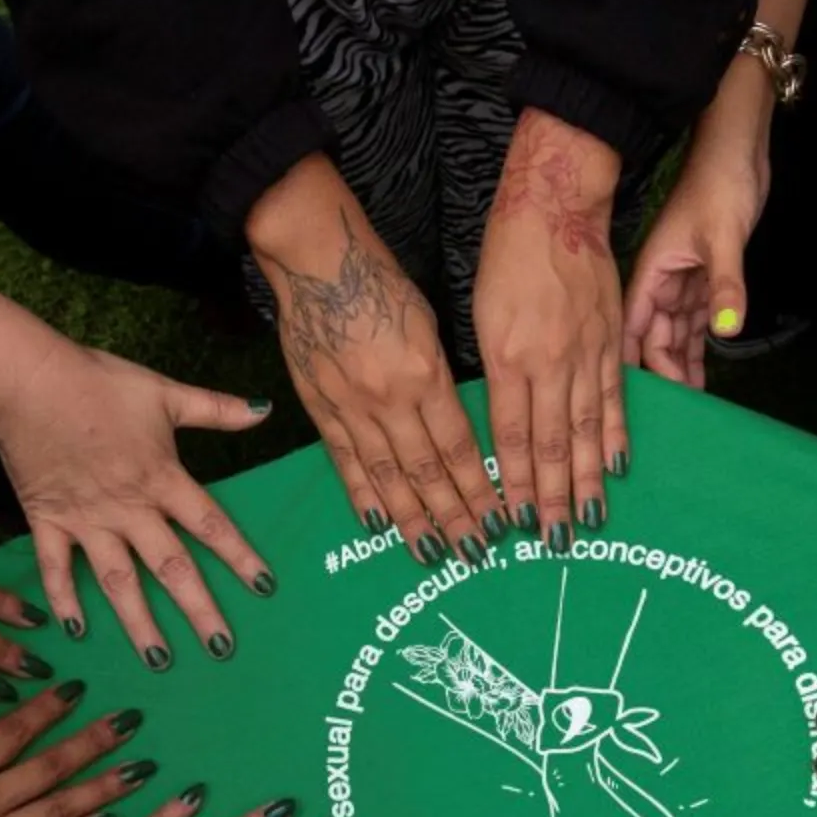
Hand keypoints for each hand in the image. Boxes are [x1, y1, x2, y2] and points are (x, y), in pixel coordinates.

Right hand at [0, 343, 276, 669]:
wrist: (28, 381)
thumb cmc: (98, 382)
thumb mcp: (164, 392)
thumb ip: (216, 408)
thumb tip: (264, 411)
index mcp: (162, 479)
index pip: (211, 526)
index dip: (240, 556)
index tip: (264, 588)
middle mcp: (129, 508)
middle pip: (171, 566)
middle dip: (198, 609)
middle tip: (220, 647)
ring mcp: (87, 520)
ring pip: (118, 581)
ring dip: (138, 622)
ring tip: (158, 659)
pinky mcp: (48, 521)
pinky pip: (57, 569)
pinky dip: (65, 599)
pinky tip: (76, 632)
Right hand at [252, 158, 501, 565]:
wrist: (317, 262)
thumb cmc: (382, 284)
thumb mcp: (429, 326)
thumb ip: (441, 380)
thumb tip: (457, 427)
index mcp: (426, 375)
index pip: (459, 449)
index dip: (480, 489)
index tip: (499, 521)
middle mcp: (390, 400)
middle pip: (428, 473)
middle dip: (454, 517)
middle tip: (474, 553)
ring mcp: (351, 408)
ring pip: (388, 477)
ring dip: (412, 520)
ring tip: (431, 554)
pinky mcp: (320, 408)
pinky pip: (345, 462)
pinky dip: (363, 496)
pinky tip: (378, 525)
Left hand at [476, 109, 627, 537]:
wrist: (558, 204)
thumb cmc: (508, 255)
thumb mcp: (481, 314)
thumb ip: (493, 371)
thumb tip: (495, 424)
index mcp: (509, 358)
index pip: (511, 438)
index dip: (515, 485)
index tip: (515, 524)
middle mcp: (550, 363)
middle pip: (551, 445)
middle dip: (553, 499)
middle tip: (556, 543)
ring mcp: (587, 354)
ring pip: (585, 430)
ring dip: (587, 480)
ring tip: (590, 521)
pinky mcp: (611, 341)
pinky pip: (615, 399)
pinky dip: (616, 436)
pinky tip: (618, 466)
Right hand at [623, 119, 766, 391]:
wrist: (737, 149)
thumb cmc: (719, 185)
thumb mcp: (723, 237)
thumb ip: (725, 285)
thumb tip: (727, 330)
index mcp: (652, 271)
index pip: (637, 328)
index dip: (640, 363)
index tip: (651, 398)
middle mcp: (661, 280)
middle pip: (657, 337)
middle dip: (665, 373)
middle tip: (679, 414)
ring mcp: (682, 279)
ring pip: (678, 333)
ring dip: (684, 364)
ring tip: (693, 406)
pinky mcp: (704, 276)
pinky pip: (698, 320)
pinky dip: (701, 344)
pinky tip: (705, 371)